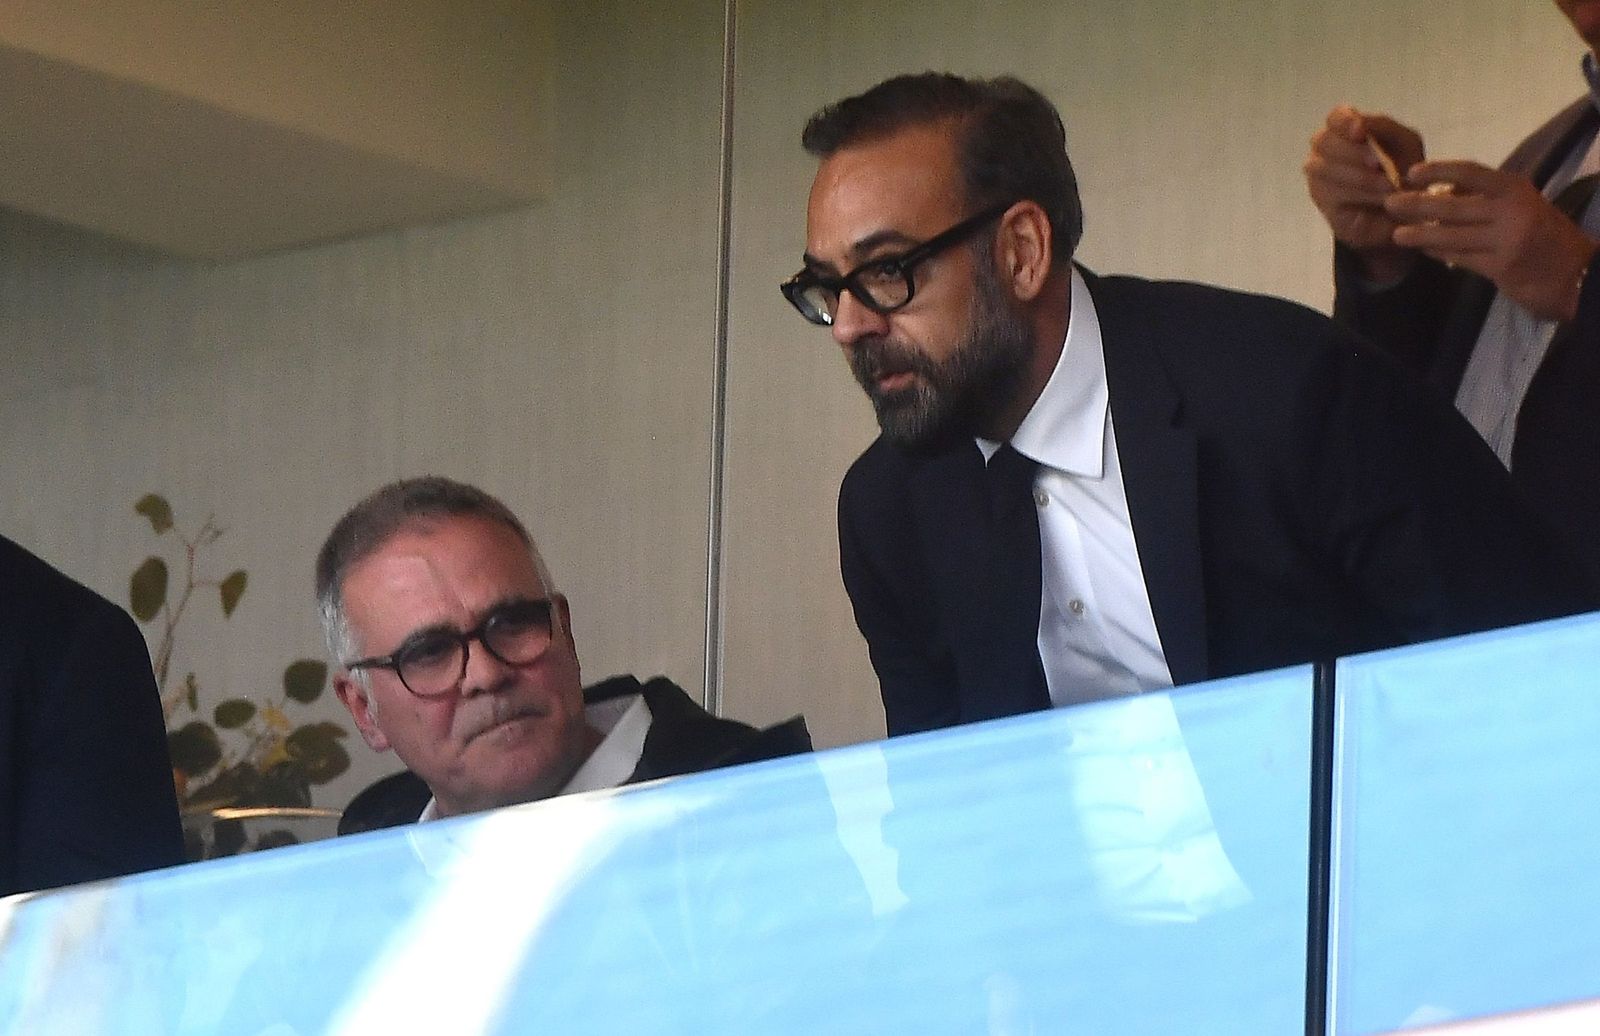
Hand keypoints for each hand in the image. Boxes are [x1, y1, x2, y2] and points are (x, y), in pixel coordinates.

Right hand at [1304, 105, 1424, 281]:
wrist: (1403, 210)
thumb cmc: (1402, 169)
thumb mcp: (1403, 142)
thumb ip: (1384, 127)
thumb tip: (1361, 124)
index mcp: (1346, 130)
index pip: (1335, 117)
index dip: (1344, 122)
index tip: (1360, 133)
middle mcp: (1325, 150)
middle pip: (1323, 142)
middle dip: (1351, 152)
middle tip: (1377, 164)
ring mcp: (1318, 176)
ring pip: (1323, 168)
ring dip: (1358, 177)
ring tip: (1387, 186)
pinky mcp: (1322, 202)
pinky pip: (1332, 193)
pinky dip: (1359, 195)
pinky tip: (1380, 199)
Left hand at [1386, 161, 1598, 321]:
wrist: (1576, 271)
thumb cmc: (1542, 234)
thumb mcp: (1520, 205)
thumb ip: (1484, 197)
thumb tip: (1440, 189)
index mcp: (1514, 189)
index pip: (1471, 173)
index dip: (1438, 171)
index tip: (1411, 172)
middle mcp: (1511, 210)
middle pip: (1454, 206)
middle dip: (1417, 205)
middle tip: (1389, 204)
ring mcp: (1506, 239)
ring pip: (1452, 234)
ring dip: (1420, 234)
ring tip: (1396, 234)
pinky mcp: (1501, 266)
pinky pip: (1460, 257)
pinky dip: (1438, 252)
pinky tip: (1422, 250)